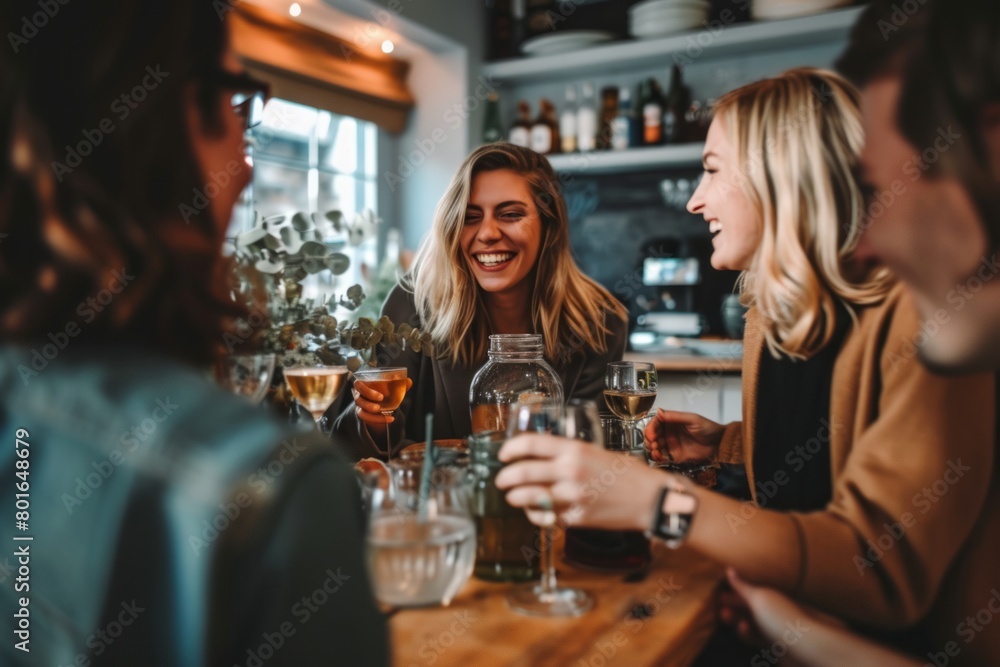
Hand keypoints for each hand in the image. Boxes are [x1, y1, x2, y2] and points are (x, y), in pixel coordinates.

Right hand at [352, 378, 411, 425]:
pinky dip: (378, 420)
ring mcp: (360, 407)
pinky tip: (390, 419)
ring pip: (361, 411)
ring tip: (383, 411)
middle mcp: (359, 395)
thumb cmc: (384, 392)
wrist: (381, 405)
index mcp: (363, 385)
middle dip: (369, 398)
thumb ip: (399, 384)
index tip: (379, 392)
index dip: (365, 389)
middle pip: (358, 397)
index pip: (357, 384)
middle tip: (381, 398)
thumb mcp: (391, 387)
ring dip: (372, 412)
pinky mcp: (363, 415)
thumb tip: (409, 381)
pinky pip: (366, 419)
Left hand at [495, 434, 666, 530]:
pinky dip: (535, 514)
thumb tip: (541, 456)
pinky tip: (534, 511)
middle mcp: (569, 472)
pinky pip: (544, 516)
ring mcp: (571, 497)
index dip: (511, 448)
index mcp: (575, 451)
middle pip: (523, 472)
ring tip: (512, 496)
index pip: (531, 443)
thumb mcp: (596, 452)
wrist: (650, 500)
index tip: (503, 453)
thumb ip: (569, 454)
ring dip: (514, 497)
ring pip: (528, 497)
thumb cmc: (628, 473)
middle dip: (506, 477)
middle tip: (501, 479)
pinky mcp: (574, 519)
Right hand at [644, 409, 723, 463]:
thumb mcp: (692, 419)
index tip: (652, 435)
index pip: (655, 423)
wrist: (720, 444)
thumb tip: (658, 411)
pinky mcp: (674, 456)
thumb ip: (675, 416)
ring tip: (656, 451)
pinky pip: (662, 457)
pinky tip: (659, 457)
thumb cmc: (708, 428)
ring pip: (654, 446)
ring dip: (651, 448)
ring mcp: (671, 444)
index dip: (651, 428)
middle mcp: (669, 432)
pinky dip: (657, 457)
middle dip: (649, 439)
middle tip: (654, 444)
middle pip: (652, 435)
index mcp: (672, 422)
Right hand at [724, 569, 845, 666]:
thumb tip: (729, 569)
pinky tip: (744, 630)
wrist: (807, 648)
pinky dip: (747, 634)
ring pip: (752, 624)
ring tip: (731, 620)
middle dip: (734, 609)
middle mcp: (776, 610)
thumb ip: (743, 586)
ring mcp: (777, 629)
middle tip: (722, 612)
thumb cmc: (783, 619)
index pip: (751, 591)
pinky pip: (757, 639)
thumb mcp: (760, 597)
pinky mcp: (777, 646)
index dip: (734, 593)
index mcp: (774, 596)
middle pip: (750, 608)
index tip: (719, 596)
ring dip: (738, 622)